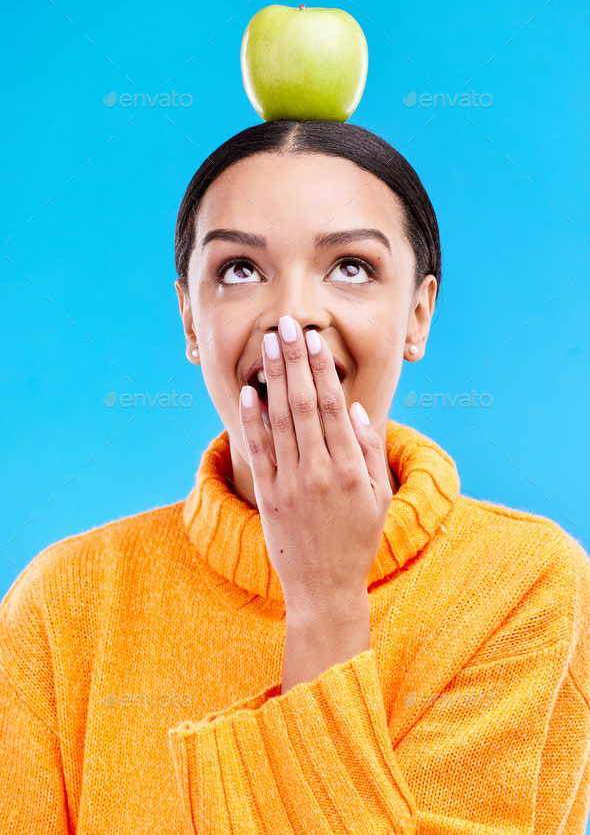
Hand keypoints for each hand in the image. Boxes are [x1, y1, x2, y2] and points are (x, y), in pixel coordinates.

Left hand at [239, 316, 392, 616]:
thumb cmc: (357, 540)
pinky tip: (250, 391)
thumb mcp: (378, 497)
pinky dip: (253, 419)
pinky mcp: (268, 495)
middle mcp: (318, 471)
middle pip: (303, 404)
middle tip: (287, 325)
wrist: (324, 588)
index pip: (332, 407)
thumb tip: (353, 408)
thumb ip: (369, 451)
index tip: (314, 339)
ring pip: (279, 420)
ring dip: (273, 378)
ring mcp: (290, 483)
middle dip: (294, 360)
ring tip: (269, 344)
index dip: (321, 369)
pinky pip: (259, 450)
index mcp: (350, 469)